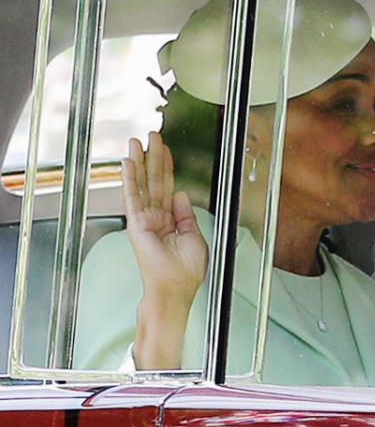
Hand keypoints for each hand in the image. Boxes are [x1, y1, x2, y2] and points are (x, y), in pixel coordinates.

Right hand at [122, 131, 207, 368]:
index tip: (166, 150)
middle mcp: (156, 218)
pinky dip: (130, 178)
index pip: (169, 188)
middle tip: (152, 134)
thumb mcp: (194, 239)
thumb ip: (186, 215)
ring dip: (139, 162)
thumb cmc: (185, 274)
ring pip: (142, 184)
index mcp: (171, 221)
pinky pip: (133, 197)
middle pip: (155, 181)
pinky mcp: (137, 225)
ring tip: (136, 140)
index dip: (168, 168)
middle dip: (154, 157)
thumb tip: (182, 194)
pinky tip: (128, 162)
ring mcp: (144, 220)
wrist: (174, 292)